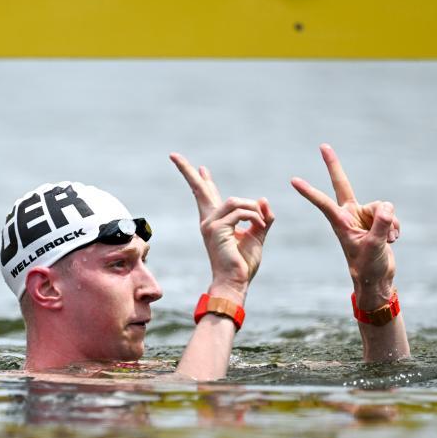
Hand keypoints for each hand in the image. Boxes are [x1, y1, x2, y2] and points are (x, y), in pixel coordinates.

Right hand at [170, 153, 274, 302]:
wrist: (235, 282)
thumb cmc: (242, 264)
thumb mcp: (257, 236)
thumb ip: (261, 218)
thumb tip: (263, 200)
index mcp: (215, 222)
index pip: (206, 196)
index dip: (204, 180)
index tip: (201, 168)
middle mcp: (208, 220)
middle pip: (199, 189)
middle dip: (187, 171)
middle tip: (173, 155)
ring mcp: (209, 224)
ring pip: (236, 201)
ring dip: (254, 210)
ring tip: (262, 224)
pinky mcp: (217, 228)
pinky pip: (242, 212)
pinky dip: (256, 218)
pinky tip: (260, 227)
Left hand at [290, 144, 399, 308]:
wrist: (377, 278)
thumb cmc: (368, 267)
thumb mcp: (374, 248)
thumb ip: (381, 226)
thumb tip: (387, 208)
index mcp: (340, 222)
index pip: (323, 202)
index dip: (310, 191)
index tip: (293, 181)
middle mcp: (350, 214)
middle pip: (343, 184)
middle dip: (333, 165)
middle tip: (322, 146)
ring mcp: (364, 216)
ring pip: (382, 205)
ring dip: (389, 223)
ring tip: (385, 241)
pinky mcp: (378, 219)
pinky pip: (392, 215)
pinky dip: (395, 227)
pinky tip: (390, 240)